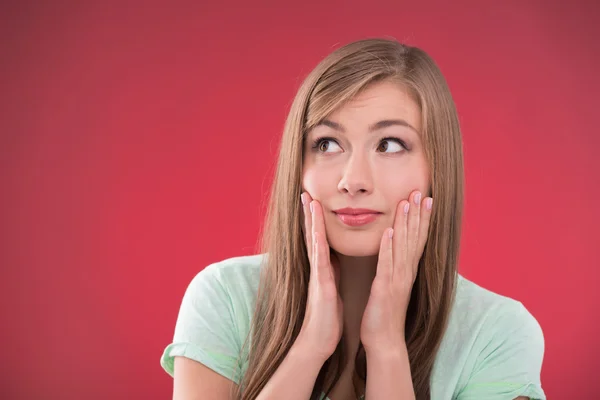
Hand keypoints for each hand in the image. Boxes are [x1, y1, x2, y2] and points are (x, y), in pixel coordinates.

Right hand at [295, 192, 342, 361]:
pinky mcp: (321, 285)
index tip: (314, 199)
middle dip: (309, 213)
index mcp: (324, 268)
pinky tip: (316, 231)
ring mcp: (318, 275)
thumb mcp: (331, 288)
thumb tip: (333, 257)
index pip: (319, 238)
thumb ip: (331, 271)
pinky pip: (320, 261)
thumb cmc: (327, 317)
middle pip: (312, 235)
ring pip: (314, 242)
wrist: (319, 341)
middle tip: (305, 192)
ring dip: (311, 222)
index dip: (316, 219)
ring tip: (309, 201)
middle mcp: (318, 268)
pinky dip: (318, 244)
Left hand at [360, 190, 432, 354]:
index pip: (418, 239)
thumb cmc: (385, 312)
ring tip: (407, 202)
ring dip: (405, 224)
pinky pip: (387, 264)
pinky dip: (388, 247)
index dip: (422, 218)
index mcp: (407, 270)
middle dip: (418, 214)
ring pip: (403, 246)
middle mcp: (406, 272)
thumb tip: (395, 249)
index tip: (425, 197)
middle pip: (415, 238)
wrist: (384, 340)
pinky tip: (389, 231)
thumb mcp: (391, 284)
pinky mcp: (384, 288)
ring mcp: (397, 280)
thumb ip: (395, 266)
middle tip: (420, 191)